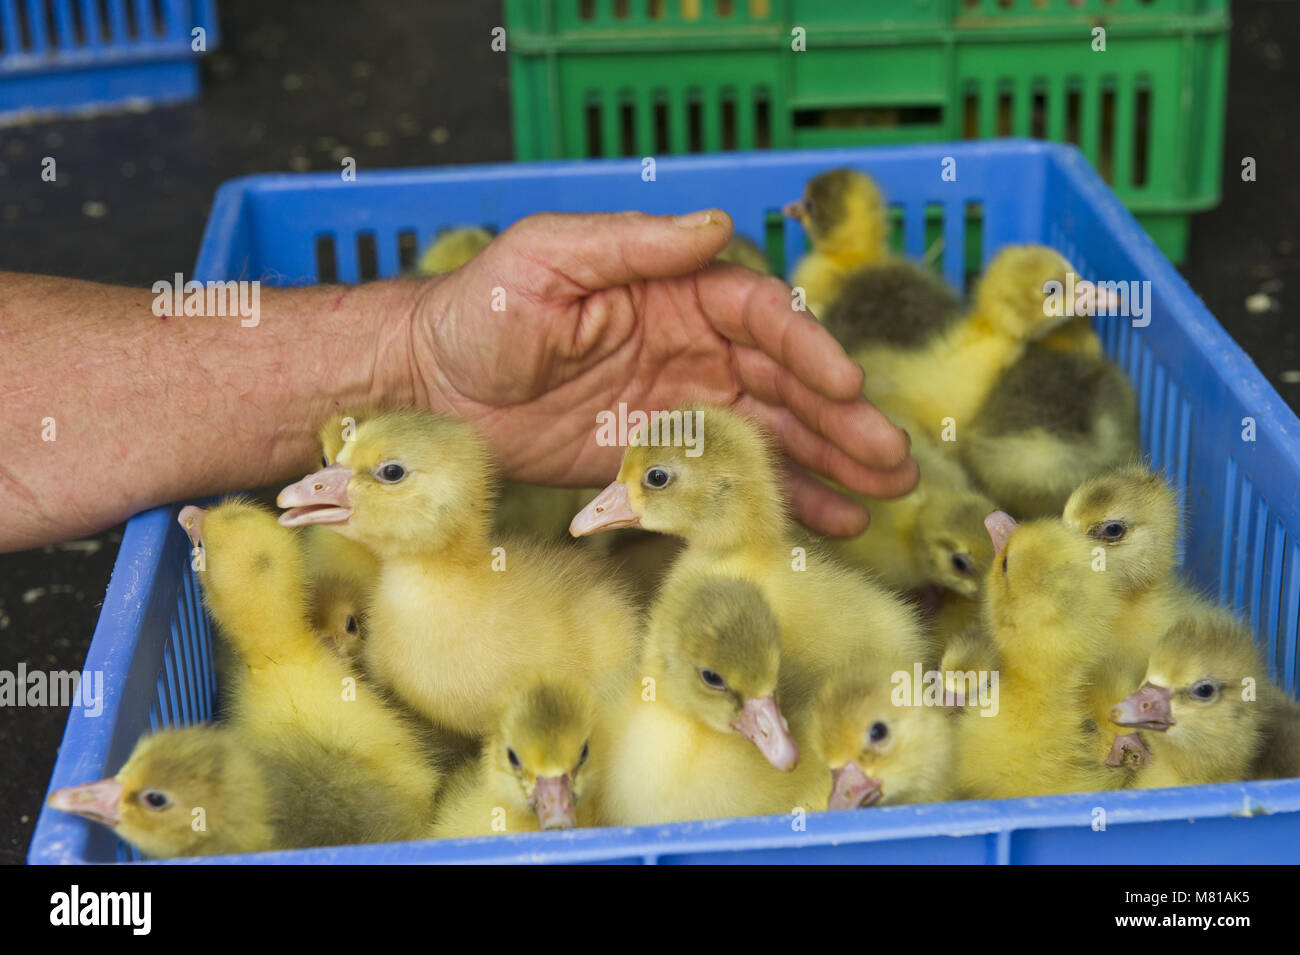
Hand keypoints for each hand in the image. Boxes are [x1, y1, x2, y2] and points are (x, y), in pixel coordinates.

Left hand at [404, 209, 916, 536]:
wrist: (433, 385)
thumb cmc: (483, 307)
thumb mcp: (549, 257)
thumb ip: (632, 245)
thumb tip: (716, 222)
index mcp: (675, 291)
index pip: (760, 316)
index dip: (807, 349)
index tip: (846, 385)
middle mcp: (692, 346)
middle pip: (785, 381)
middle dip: (841, 417)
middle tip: (892, 457)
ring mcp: (681, 406)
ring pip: (774, 431)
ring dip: (831, 459)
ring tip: (886, 491)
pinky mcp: (659, 459)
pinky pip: (730, 476)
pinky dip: (780, 493)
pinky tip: (831, 517)